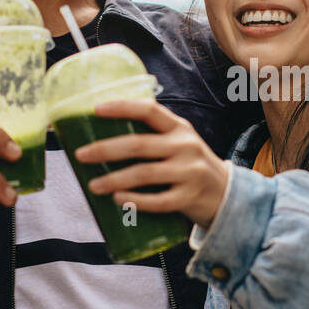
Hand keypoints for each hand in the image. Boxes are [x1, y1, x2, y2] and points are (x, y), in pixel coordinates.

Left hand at [73, 99, 229, 229]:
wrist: (226, 194)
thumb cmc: (190, 167)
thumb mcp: (179, 144)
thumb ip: (153, 138)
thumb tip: (102, 139)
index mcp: (179, 128)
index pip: (149, 110)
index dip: (122, 107)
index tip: (96, 109)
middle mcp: (186, 146)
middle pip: (140, 144)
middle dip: (106, 149)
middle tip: (81, 155)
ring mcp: (190, 172)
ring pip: (145, 173)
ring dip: (114, 179)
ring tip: (93, 185)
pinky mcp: (190, 197)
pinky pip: (158, 201)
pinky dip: (135, 201)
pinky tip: (118, 199)